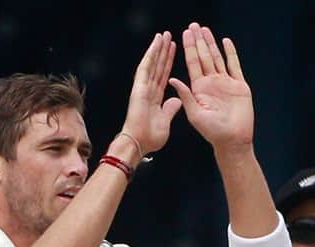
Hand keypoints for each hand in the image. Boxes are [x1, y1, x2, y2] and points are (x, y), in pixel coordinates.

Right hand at [122, 32, 181, 155]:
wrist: (139, 143)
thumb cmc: (150, 137)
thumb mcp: (165, 121)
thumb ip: (170, 109)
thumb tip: (176, 100)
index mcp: (155, 97)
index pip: (163, 75)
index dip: (169, 62)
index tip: (174, 50)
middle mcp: (148, 89)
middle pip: (158, 66)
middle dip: (164, 51)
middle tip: (169, 36)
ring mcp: (142, 87)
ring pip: (152, 63)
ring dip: (157, 49)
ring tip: (164, 35)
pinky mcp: (139, 88)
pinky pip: (146, 68)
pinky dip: (150, 56)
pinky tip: (155, 45)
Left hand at [169, 23, 253, 150]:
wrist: (233, 140)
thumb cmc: (213, 132)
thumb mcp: (194, 114)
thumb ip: (185, 95)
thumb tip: (172, 79)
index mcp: (199, 89)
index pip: (192, 63)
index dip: (188, 48)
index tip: (185, 34)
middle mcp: (211, 83)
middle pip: (204, 57)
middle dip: (199, 41)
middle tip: (194, 25)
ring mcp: (225, 83)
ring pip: (218, 58)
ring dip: (212, 44)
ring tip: (206, 29)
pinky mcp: (239, 86)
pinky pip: (235, 66)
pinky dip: (231, 53)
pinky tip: (226, 42)